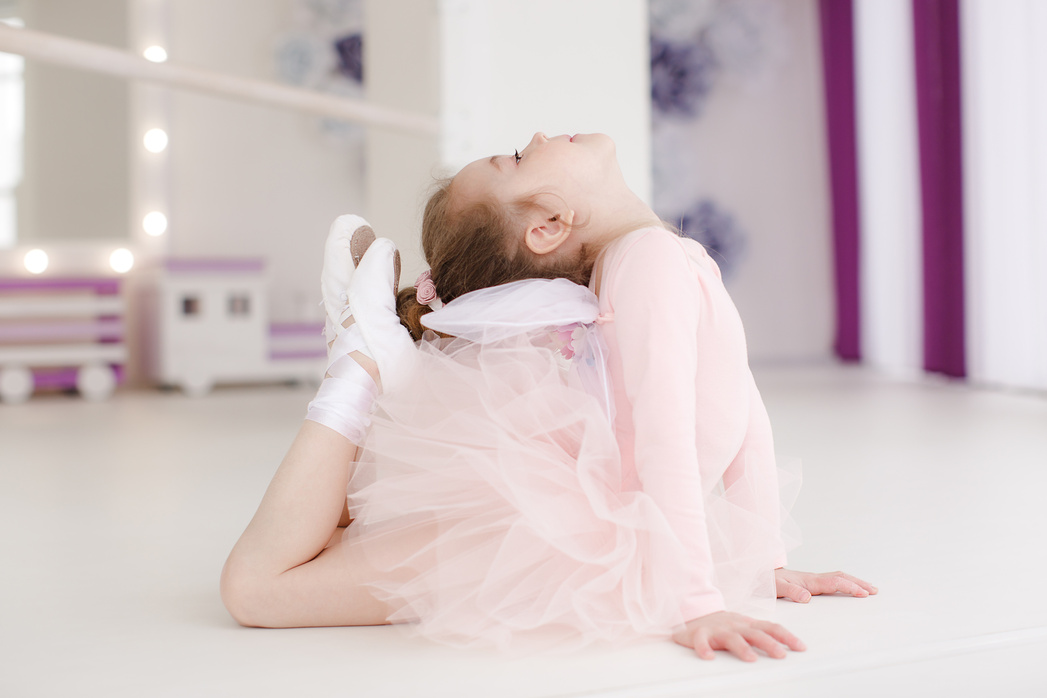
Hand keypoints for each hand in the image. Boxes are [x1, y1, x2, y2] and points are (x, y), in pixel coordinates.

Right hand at [672, 611, 804, 661]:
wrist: (694, 612)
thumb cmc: (723, 624)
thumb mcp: (745, 626)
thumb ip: (762, 634)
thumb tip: (786, 648)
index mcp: (748, 624)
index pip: (771, 628)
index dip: (786, 637)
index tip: (800, 647)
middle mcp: (735, 626)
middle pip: (754, 633)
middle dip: (769, 644)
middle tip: (781, 655)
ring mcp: (717, 629)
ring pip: (731, 638)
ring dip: (742, 648)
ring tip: (751, 658)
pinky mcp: (699, 634)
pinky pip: (701, 641)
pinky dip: (704, 648)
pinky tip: (709, 657)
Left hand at [775, 568, 877, 602]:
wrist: (760, 573)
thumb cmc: (768, 581)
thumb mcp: (776, 588)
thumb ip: (790, 592)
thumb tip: (806, 597)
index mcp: (809, 581)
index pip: (834, 582)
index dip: (849, 587)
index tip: (863, 593)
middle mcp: (813, 578)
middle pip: (841, 577)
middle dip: (858, 583)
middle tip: (874, 591)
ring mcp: (813, 579)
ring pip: (838, 577)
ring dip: (855, 582)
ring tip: (870, 589)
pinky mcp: (811, 582)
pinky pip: (833, 581)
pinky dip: (845, 583)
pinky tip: (849, 588)